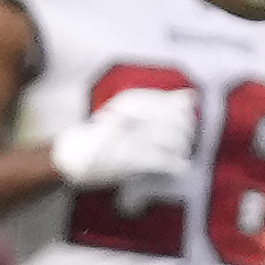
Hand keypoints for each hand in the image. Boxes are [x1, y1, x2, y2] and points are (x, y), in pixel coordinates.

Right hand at [44, 82, 204, 190]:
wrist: (73, 156)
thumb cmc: (106, 136)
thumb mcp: (132, 112)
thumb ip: (164, 102)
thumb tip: (192, 97)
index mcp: (131, 100)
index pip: (174, 104)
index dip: (184, 118)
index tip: (183, 126)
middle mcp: (130, 113)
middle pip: (178, 122)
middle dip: (186, 135)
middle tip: (181, 144)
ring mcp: (129, 136)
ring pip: (174, 140)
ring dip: (181, 151)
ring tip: (178, 156)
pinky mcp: (128, 159)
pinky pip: (163, 160)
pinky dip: (175, 165)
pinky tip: (178, 167)